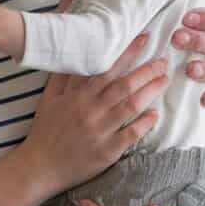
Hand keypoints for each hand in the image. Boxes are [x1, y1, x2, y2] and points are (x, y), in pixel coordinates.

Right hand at [22, 34, 167, 199]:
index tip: (143, 39)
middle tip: (164, 60)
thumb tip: (71, 54)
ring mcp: (99, 130)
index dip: (126, 52)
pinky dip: (144, 124)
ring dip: (150, 91)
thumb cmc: (46, 131)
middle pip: (123, 84)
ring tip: (164, 80)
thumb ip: (62, 77)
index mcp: (78, 95)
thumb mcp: (49, 99)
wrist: (40, 166)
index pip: (106, 67)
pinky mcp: (106, 151)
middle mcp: (90, 109)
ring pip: (130, 105)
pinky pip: (130, 134)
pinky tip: (155, 115)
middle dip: (146, 70)